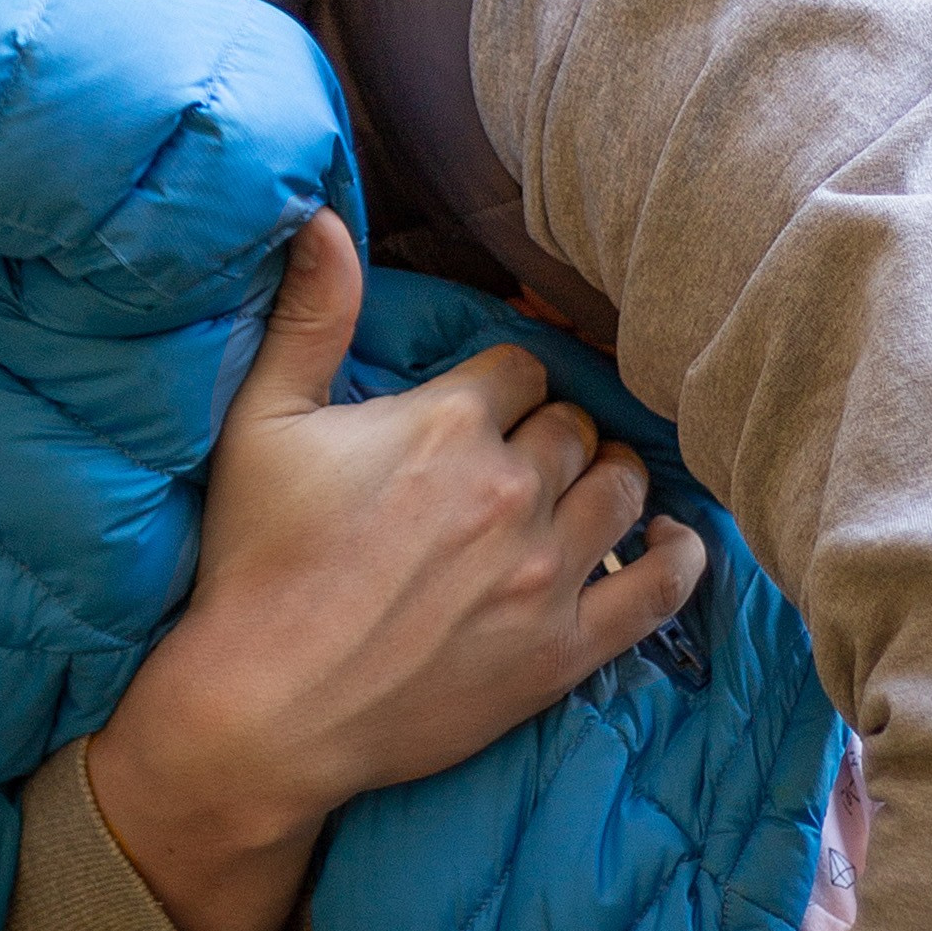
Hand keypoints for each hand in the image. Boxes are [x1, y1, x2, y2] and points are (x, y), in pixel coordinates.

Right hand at [86, 210, 705, 930]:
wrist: (263, 711)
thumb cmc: (253, 564)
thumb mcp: (261, 425)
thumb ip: (308, 317)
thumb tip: (323, 219)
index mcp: (446, 423)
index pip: (524, 366)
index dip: (508, 385)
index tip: (489, 410)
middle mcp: (510, 487)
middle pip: (578, 425)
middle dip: (555, 433)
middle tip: (522, 463)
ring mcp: (545, 570)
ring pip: (624, 486)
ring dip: (610, 480)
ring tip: (584, 494)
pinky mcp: (563, 649)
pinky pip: (660, 585)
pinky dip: (678, 555)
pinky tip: (669, 541)